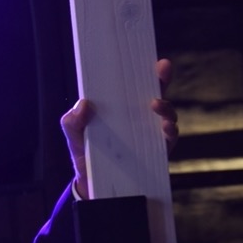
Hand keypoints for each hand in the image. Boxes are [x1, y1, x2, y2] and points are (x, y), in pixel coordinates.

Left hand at [61, 58, 177, 196]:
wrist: (91, 184)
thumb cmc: (85, 151)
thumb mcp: (74, 134)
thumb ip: (73, 121)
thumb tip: (84, 103)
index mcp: (122, 108)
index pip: (137, 86)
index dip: (147, 72)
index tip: (154, 59)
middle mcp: (140, 118)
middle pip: (157, 95)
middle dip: (162, 80)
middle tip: (161, 70)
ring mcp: (150, 135)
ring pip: (167, 116)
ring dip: (166, 108)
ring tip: (155, 105)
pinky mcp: (156, 153)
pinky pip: (169, 141)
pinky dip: (169, 133)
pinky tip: (165, 129)